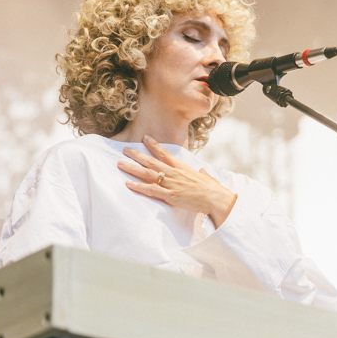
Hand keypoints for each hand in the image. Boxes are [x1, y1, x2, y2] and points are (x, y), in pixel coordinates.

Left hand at [117, 136, 236, 227]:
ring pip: (147, 174)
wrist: (216, 199)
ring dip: (132, 168)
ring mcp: (171, 184)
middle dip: (137, 155)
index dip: (154, 145)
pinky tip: (128, 183)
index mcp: (182, 167)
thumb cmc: (213, 190)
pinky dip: (138, 186)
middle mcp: (174, 173)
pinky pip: (150, 190)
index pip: (165, 153)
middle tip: (125, 149)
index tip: (145, 138)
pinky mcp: (170, 196)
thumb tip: (202, 171)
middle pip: (152, 162)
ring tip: (120, 163)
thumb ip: (202, 174)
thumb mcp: (207, 178)